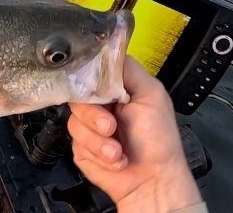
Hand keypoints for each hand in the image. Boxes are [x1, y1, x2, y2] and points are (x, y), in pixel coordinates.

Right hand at [68, 57, 202, 212]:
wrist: (152, 182)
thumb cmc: (158, 142)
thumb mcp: (151, 94)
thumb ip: (127, 69)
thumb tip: (105, 50)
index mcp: (117, 87)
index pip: (90, 69)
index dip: (87, 77)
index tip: (96, 91)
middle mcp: (101, 103)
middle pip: (76, 94)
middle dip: (93, 115)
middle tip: (110, 126)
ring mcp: (89, 125)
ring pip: (74, 120)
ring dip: (98, 139)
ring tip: (117, 149)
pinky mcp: (81, 146)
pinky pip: (75, 141)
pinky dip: (97, 152)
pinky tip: (114, 158)